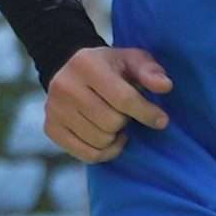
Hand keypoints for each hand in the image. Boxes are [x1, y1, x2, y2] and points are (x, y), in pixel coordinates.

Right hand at [44, 46, 170, 162]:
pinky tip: (109, 138)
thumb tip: (165, 86)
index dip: (147, 113)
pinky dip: (104, 152)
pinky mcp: (50, 128)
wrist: (73, 71)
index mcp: (86, 64)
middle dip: (126, 121)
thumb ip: (151, 71)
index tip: (162, 120)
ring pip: (100, 141)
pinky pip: (87, 155)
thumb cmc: (112, 68)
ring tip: (115, 122)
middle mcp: (64, 86)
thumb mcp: (133, 60)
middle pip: (111, 122)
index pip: (123, 99)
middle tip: (125, 113)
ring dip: (115, 136)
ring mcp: (53, 109)